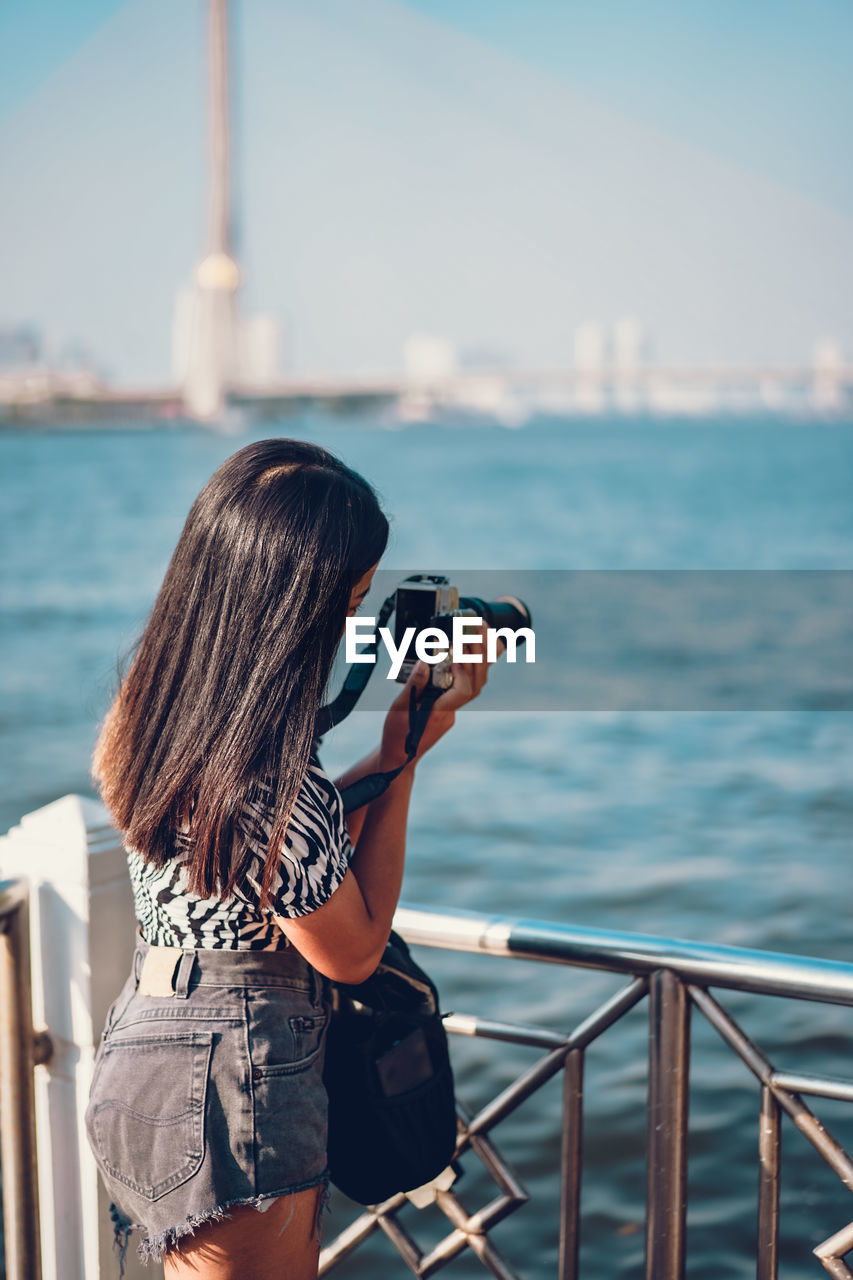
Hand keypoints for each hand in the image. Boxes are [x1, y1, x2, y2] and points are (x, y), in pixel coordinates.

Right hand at [379, 619, 502, 769]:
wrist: (399, 756)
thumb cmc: (397, 734)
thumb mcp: (399, 707)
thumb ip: (414, 684)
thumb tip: (425, 661)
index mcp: (439, 713)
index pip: (463, 691)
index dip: (464, 671)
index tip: (458, 653)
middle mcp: (451, 713)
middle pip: (475, 685)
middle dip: (479, 658)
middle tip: (476, 632)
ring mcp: (452, 712)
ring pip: (475, 686)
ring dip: (479, 662)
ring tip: (478, 637)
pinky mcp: (450, 709)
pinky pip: (467, 687)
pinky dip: (471, 670)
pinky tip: (470, 655)